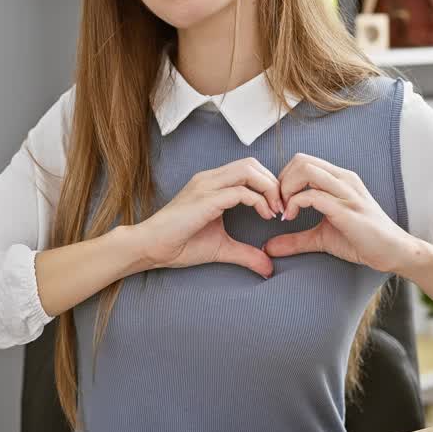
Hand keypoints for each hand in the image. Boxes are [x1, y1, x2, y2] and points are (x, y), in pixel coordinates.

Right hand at [134, 157, 283, 277]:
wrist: (150, 247)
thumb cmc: (180, 244)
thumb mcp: (222, 248)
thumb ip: (246, 254)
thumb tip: (269, 268)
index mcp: (212, 183)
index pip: (249, 168)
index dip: (269, 184)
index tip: (278, 208)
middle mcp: (210, 178)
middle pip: (252, 164)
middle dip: (273, 183)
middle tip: (281, 207)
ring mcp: (207, 186)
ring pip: (249, 170)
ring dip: (269, 188)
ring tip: (274, 210)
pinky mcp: (206, 199)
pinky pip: (240, 191)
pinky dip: (258, 201)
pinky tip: (265, 215)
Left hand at [263, 152, 415, 273]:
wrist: (393, 252)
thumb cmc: (361, 241)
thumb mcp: (322, 238)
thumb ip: (295, 239)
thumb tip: (268, 247)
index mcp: (339, 179)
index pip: (302, 162)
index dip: (283, 179)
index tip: (278, 203)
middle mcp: (343, 179)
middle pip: (301, 160)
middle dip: (281, 181)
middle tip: (277, 206)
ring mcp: (346, 192)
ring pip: (306, 170)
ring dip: (286, 189)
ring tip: (283, 211)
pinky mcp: (347, 209)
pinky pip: (313, 195)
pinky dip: (294, 204)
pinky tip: (290, 219)